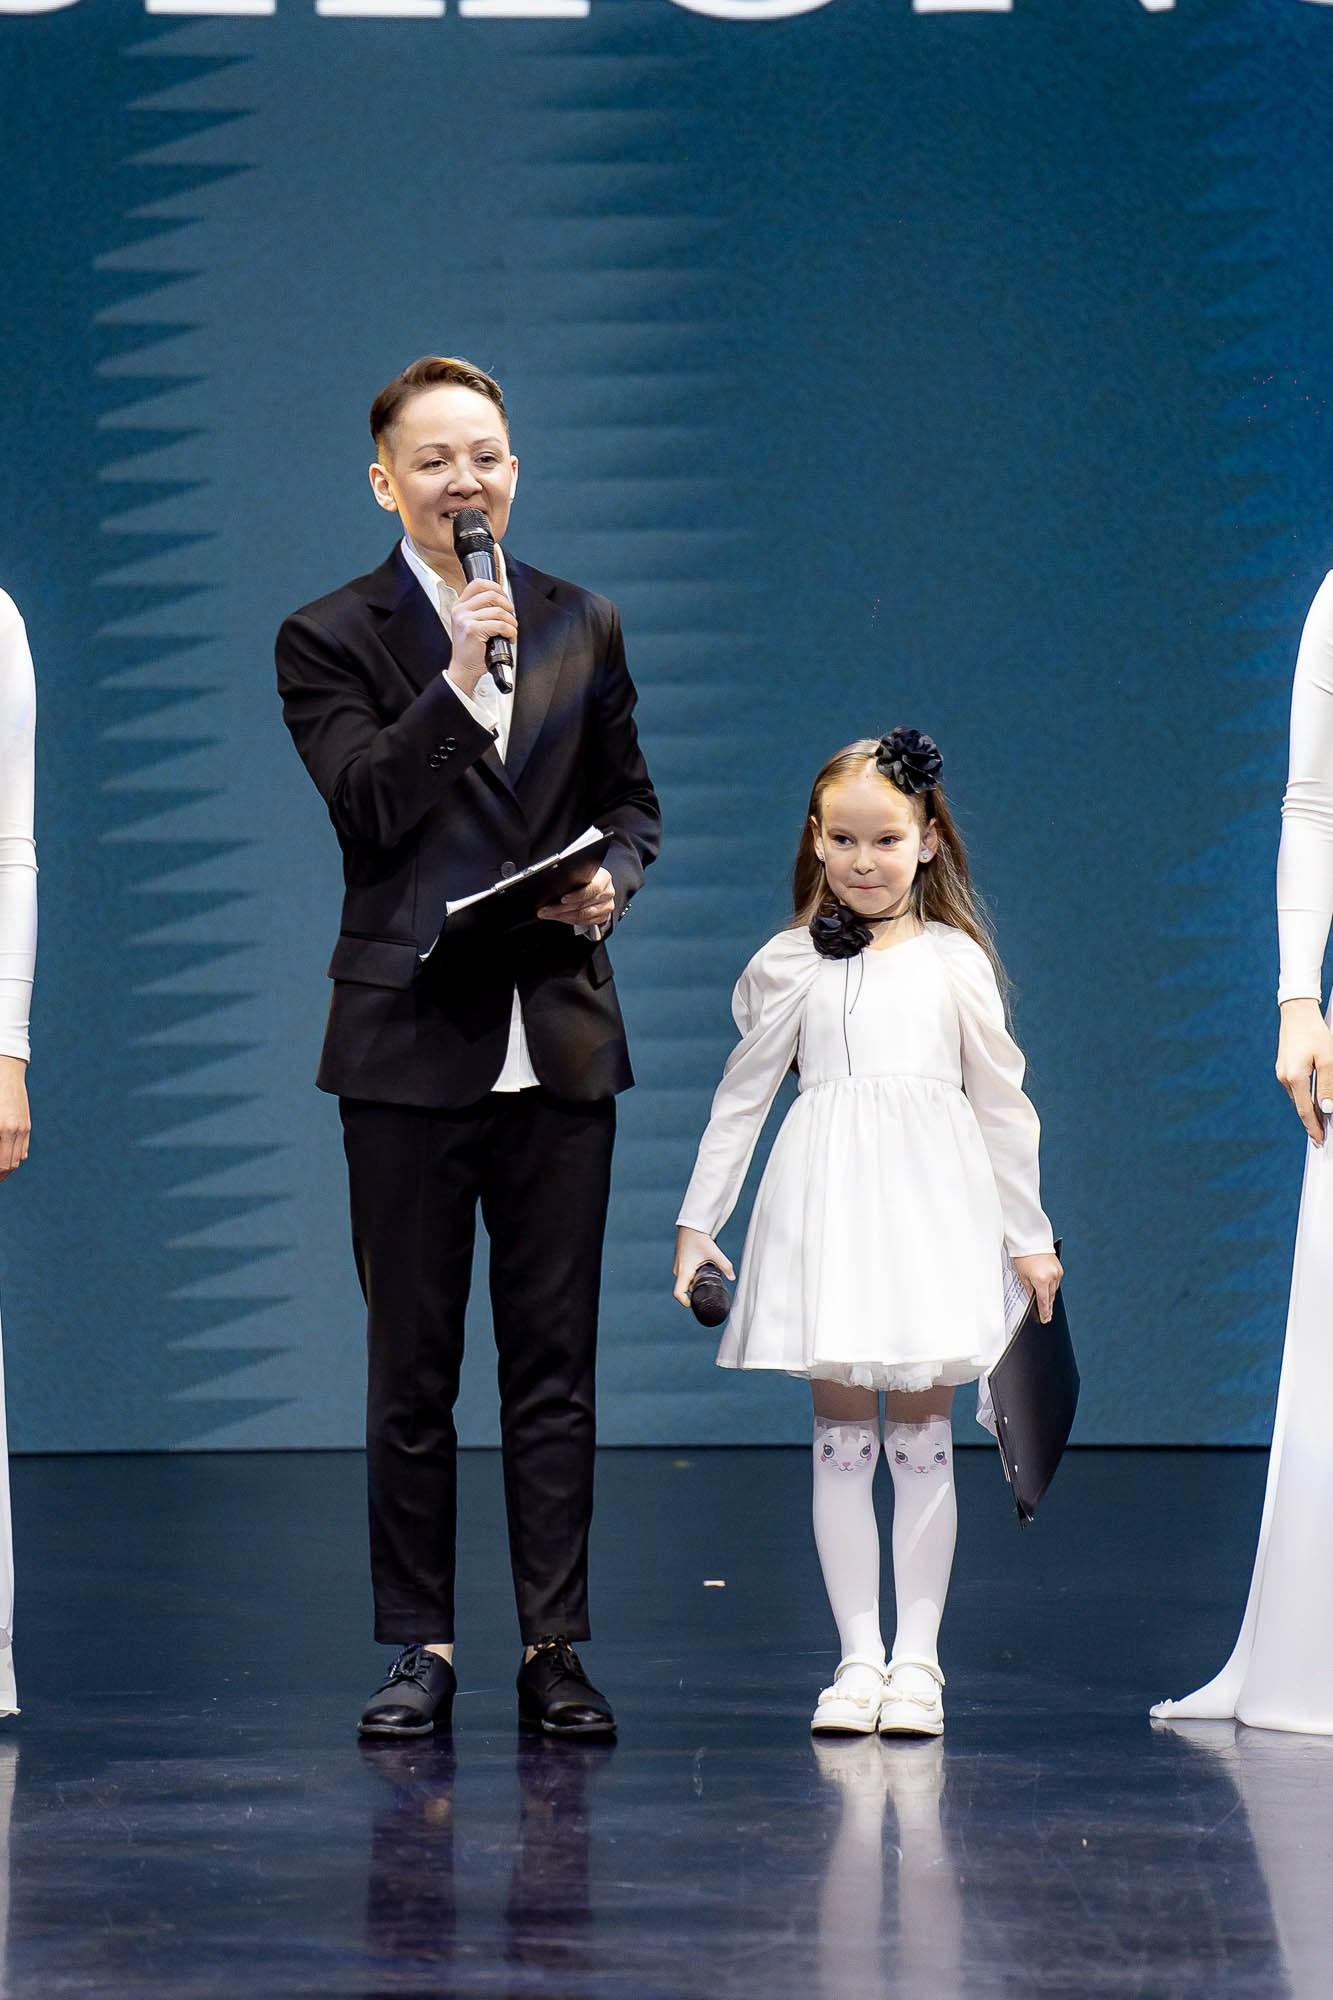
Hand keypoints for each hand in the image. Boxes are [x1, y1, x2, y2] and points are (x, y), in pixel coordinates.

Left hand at [0, 1057, 30, 1181]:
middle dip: (0, 1174)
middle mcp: (15, 1131)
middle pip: (9, 1165)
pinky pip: (23, 1149)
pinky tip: (5, 1158)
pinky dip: (15, 1157)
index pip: (0, 1164)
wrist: (5, 1069)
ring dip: (6, 1167)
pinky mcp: (26, 1124)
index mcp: (2, 1129)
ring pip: (18, 1159)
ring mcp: (23, 1127)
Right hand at [445, 579, 517, 696]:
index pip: (478, 584)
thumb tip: (502, 601)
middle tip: (511, 617)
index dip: (495, 586)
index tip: (504, 598)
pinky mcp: (473, 629)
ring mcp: (465, 619)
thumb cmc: (471, 650)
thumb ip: (481, 610)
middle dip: (507, 605)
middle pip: (491, 594)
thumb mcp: (471, 624)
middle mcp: (460, 610)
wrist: (464, 669)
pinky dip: (510, 631)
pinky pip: (499, 625)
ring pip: (498, 611)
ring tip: (511, 631)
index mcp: (460, 606)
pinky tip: (509, 637)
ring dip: (511, 622)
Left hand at [537, 866, 614, 929]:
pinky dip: (568, 921)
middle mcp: (608, 893)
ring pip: (582, 915)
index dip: (576, 895)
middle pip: (583, 904)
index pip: (592, 888)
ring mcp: (606, 907)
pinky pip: (584, 922)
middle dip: (560, 908)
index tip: (562, 899)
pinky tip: (558, 917)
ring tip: (548, 914)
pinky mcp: (602, 918)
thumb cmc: (587, 878)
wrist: (597, 886)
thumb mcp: (581, 873)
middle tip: (545, 909)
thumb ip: (572, 878)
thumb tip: (551, 886)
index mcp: (604, 879)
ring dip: (562, 916)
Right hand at [673, 1227, 734, 1308]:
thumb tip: (732, 1277)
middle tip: (708, 1287)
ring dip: (695, 1281)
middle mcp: (678, 1270)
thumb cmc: (700, 1238)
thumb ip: (725, 1265)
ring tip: (706, 1274)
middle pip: (684, 1288)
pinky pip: (684, 1273)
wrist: (691, 1225)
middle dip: (695, 1290)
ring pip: (685, 1280)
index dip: (685, 1302)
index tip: (694, 1303)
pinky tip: (702, 1268)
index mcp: (684, 1271)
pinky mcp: (680, 1261)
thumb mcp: (714, 1253)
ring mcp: (678, 1265)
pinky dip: (692, 1275)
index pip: (678, 1294)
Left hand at [1012, 1251, 1061, 1324]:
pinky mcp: (1059, 1268)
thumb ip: (1029, 1289)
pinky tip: (1047, 1289)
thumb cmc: (1023, 1256)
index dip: (1044, 1312)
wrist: (1031, 1240)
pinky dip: (1051, 1286)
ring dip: (1049, 1295)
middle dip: (1048, 1306)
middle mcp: (1051, 1277)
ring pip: (1054, 1290)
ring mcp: (1057, 1272)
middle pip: (1050, 1297)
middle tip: (1047, 1316)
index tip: (1045, 1319)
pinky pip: (1056, 1282)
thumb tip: (1033, 1299)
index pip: (1044, 1302)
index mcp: (1041, 1280)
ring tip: (1046, 1304)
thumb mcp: (1022, 1276)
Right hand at [1276, 997, 1332, 1144]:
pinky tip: (1312, 1100)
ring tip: (1318, 1122)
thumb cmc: (1315, 1033)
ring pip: (1297, 1098)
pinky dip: (1304, 1098)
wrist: (1297, 1013)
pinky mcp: (1283, 1067)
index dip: (1313, 1127)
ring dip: (1308, 1111)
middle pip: (1300, 1107)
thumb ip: (1327, 1085)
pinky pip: (1295, 1088)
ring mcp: (1282, 1072)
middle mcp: (1285, 1078)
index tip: (1320, 1141)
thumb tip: (1327, 1108)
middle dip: (1311, 1123)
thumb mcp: (1328, 1059)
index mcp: (1295, 1077)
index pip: (1305, 1110)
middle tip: (1320, 1138)